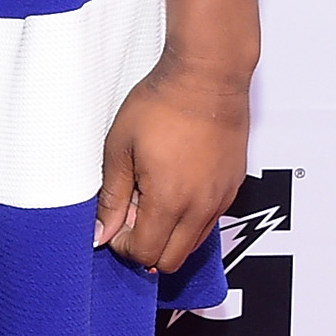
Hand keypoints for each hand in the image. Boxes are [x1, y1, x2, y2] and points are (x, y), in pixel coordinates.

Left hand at [94, 53, 248, 276]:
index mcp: (169, 201)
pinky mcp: (232, 186)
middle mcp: (200, 207)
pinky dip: (189, 218)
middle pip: (171, 260)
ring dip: (169, 234)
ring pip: (193, 244)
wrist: (207, 76)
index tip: (116, 221)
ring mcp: (220, 198)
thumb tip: (102, 233)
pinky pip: (210, 221)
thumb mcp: (120, 148)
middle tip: (133, 212)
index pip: (145, 254)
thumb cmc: (162, 103)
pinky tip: (176, 186)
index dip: (124, 245)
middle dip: (146, 247)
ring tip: (154, 195)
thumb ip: (112, 197)